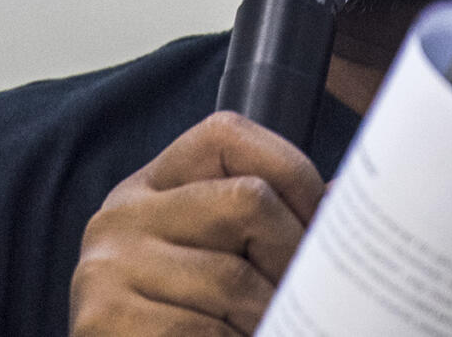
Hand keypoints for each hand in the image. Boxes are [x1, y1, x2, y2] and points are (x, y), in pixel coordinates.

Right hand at [69, 111, 326, 335]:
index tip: (324, 227)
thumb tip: (347, 196)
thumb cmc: (182, 319)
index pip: (228, 134)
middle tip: (312, 296)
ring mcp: (107, 265)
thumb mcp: (214, 255)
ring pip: (233, 279)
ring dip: (271, 316)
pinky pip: (202, 330)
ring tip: (282, 326)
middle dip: (294, 256)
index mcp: (151, 185)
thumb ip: (266, 221)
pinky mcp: (104, 318)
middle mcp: (122, 214)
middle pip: (247, 200)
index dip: (293, 174)